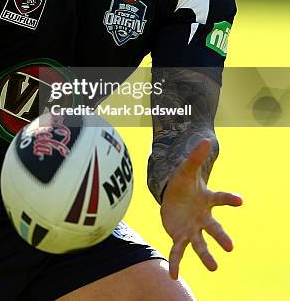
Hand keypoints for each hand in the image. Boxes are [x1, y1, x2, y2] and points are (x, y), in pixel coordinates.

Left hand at [160, 139, 242, 279]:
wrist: (174, 198)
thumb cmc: (184, 184)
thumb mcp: (186, 169)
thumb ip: (195, 157)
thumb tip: (205, 139)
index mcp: (208, 200)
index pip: (221, 199)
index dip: (229, 199)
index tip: (240, 201)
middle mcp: (203, 218)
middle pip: (214, 228)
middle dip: (221, 237)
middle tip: (229, 247)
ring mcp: (192, 229)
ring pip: (199, 244)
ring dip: (206, 256)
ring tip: (214, 268)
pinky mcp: (179, 237)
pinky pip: (178, 251)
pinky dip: (176, 263)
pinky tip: (174, 275)